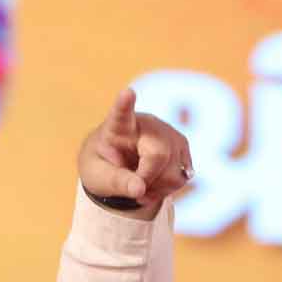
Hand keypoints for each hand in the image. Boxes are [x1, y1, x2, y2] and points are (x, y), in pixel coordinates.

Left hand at [76, 89, 191, 219]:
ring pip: (174, 171)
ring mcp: (167, 133)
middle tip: (133, 188)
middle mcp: (146, 124)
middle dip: (148, 179)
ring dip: (157, 187)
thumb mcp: (98, 177)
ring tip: (139, 185)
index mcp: (117, 126)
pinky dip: (167, 188)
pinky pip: (183, 176)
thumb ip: (117, 182)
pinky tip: (152, 184)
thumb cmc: (101, 167)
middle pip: (160, 154)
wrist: (114, 164)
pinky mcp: (181, 146)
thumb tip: (140, 189)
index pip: (121, 113)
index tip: (127, 93)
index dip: (124, 104)